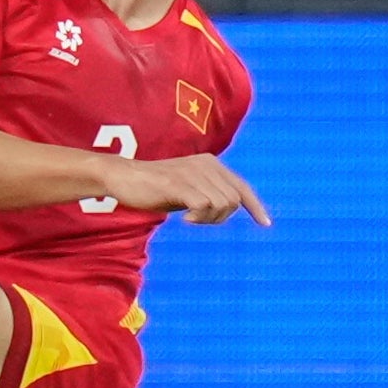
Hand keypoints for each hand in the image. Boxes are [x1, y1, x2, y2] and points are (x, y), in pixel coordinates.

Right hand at [103, 153, 271, 226]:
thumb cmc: (154, 187)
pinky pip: (205, 206)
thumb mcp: (187, 187)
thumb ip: (208, 192)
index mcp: (210, 163)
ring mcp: (192, 173)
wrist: (122, 177)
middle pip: (233, 200)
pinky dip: (198, 218)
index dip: (256, 206)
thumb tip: (230, 206)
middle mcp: (206, 164)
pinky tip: (184, 219)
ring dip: (209, 219)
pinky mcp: (179, 184)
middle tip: (197, 220)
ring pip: (223, 204)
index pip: (242, 187)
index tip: (265, 224)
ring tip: (189, 218)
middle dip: (220, 218)